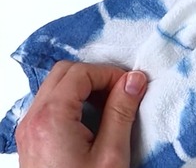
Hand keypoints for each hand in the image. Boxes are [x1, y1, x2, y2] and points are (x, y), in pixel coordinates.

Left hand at [16, 61, 147, 167]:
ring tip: (110, 107)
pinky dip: (72, 103)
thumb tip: (134, 80)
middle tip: (122, 92)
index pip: (81, 73)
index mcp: (52, 118)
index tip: (131, 87)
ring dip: (84, 89)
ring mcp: (29, 130)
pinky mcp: (31, 140)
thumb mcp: (111, 154)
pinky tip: (93, 121)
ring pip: (55, 87)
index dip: (110, 74)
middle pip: (63, 73)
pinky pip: (49, 105)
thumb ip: (122, 111)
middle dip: (96, 77)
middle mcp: (33, 119)